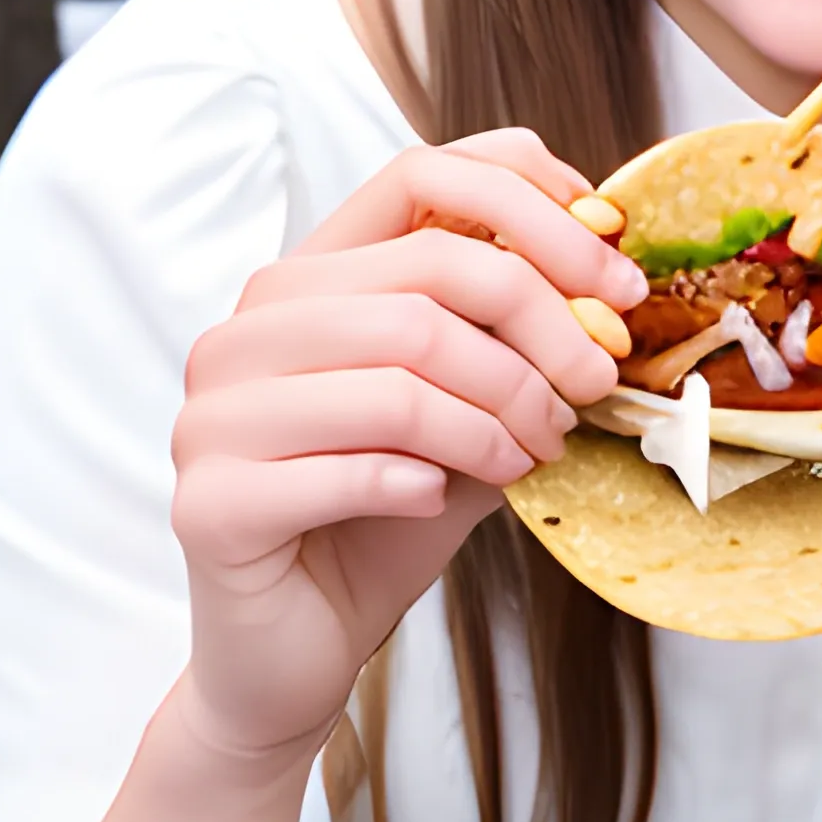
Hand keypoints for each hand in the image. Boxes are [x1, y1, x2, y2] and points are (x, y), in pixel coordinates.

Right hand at [167, 131, 644, 764]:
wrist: (299, 648)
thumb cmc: (389, 513)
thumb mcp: (468, 403)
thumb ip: (510, 333)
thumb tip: (609, 280)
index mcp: (308, 277)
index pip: (418, 173)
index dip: (530, 203)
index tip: (612, 273)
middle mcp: (247, 326)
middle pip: (429, 275)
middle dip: (541, 331)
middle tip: (592, 387)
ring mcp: (214, 410)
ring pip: (401, 372)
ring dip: (497, 417)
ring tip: (533, 454)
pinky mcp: (210, 501)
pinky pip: (357, 466)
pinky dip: (430, 482)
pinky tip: (445, 498)